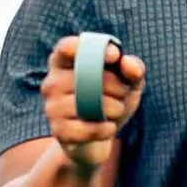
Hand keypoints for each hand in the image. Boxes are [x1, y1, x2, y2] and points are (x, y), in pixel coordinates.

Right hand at [41, 35, 145, 174]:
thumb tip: (128, 63)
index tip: (114, 55)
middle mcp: (51, 83)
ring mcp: (52, 108)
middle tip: (123, 92)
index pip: (66, 47)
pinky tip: (110, 127)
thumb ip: (134, 69)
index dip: (90, 48)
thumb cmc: (112, 102)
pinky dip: (103, 128)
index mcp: (63, 63)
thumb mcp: (129, 84)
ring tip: (117, 110)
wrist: (100, 139)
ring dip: (112, 107)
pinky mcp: (58, 131)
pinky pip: (84, 128)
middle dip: (113, 83)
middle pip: (83, 75)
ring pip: (84, 102)